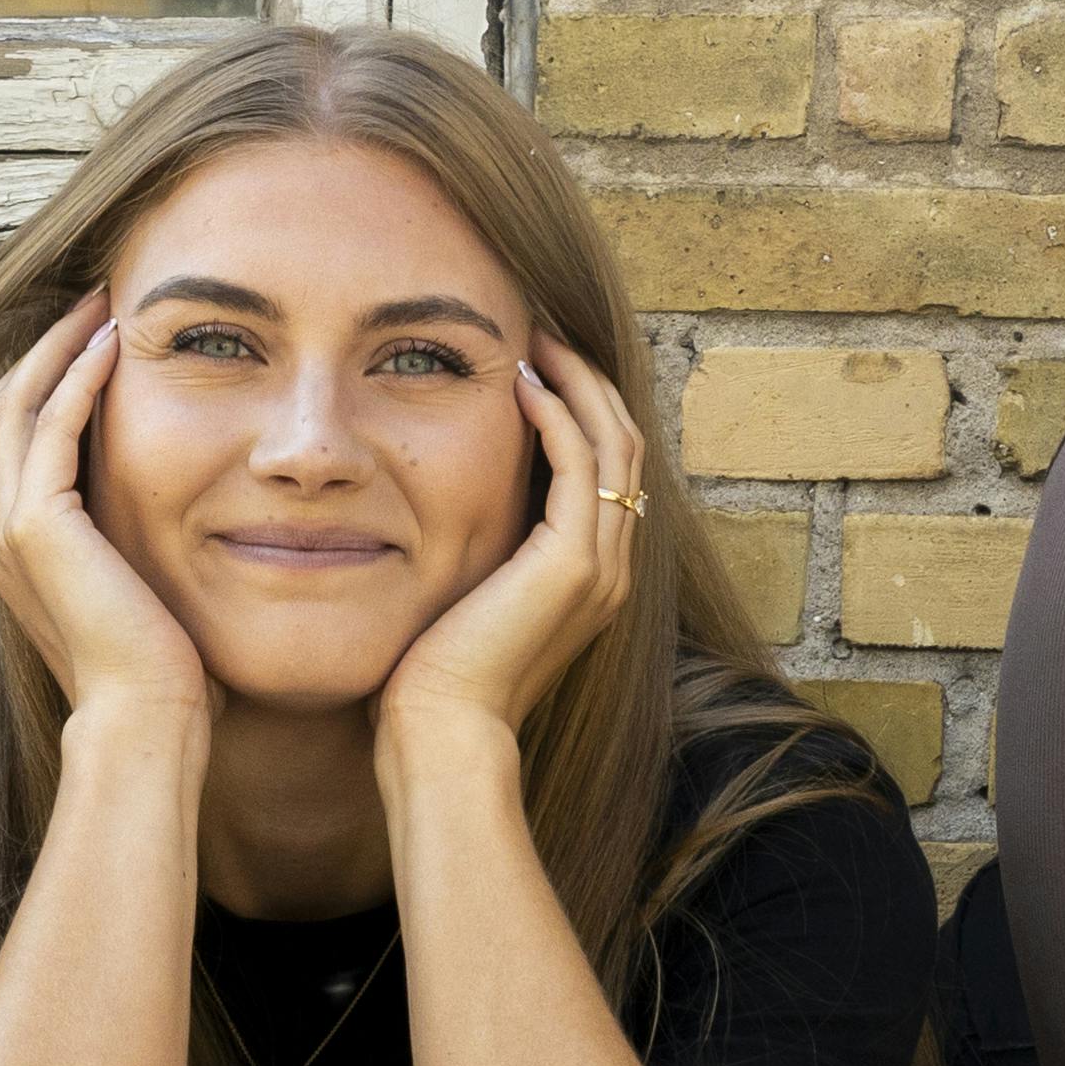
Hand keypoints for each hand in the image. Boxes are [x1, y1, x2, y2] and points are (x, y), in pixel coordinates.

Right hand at [0, 294, 211, 725]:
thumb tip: (169, 498)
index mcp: (12, 541)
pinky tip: (115, 345)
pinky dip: (79, 378)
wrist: (142, 716)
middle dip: (45, 346)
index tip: (96, 335)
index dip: (46, 376)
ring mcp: (8, 526)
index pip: (12, 434)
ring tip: (104, 304)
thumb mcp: (133, 579)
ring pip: (17, 403)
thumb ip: (126, 534)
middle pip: (1, 405)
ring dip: (60, 346)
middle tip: (95, 300)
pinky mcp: (38, 526)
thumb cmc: (156, 665)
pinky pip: (52, 426)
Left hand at [375, 340, 640, 766]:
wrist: (445, 731)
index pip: (611, 469)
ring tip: (536, 341)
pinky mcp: (575, 563)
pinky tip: (521, 383)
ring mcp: (602, 565)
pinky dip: (558, 414)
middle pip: (627, 445)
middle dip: (589, 382)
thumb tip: (444, 501)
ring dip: (578, 383)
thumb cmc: (436, 678)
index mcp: (595, 574)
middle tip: (544, 334)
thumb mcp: (468, 594)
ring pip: (616, 443)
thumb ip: (482, 547)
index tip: (538, 364)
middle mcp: (614, 567)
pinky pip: (583, 464)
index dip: (584, 408)